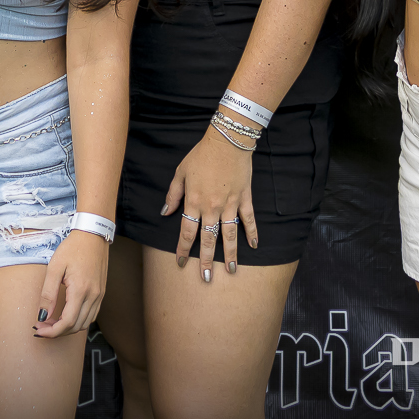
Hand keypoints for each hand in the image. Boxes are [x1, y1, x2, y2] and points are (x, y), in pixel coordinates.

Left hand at [34, 230, 109, 337]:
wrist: (93, 234)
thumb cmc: (73, 248)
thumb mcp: (55, 267)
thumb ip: (48, 294)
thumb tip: (42, 316)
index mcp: (80, 290)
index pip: (67, 322)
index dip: (52, 331)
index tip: (38, 330)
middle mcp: (93, 296)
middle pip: (76, 326)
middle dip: (57, 331)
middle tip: (41, 326)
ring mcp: (99, 295)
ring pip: (85, 324)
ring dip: (68, 328)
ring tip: (51, 322)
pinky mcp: (101, 293)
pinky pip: (91, 315)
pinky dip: (78, 321)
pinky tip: (66, 315)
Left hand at [161, 126, 257, 281]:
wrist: (227, 141)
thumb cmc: (201, 155)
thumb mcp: (181, 172)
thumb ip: (173, 194)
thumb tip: (165, 212)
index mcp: (194, 201)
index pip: (187, 231)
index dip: (183, 248)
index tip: (181, 262)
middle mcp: (212, 207)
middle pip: (208, 238)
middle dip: (206, 259)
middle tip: (206, 277)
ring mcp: (230, 204)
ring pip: (229, 234)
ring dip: (230, 253)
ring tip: (230, 270)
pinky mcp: (244, 198)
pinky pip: (249, 219)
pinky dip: (252, 232)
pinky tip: (253, 246)